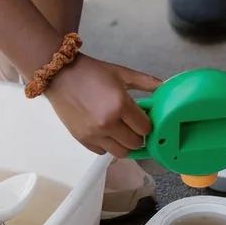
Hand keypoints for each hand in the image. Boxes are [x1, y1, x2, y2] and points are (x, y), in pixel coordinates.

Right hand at [46, 55, 161, 157]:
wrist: (60, 75)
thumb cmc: (92, 72)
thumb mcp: (121, 73)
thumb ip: (145, 82)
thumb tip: (165, 86)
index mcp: (120, 105)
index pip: (145, 128)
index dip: (147, 124)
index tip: (143, 118)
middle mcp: (108, 123)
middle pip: (135, 143)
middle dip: (138, 135)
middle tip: (133, 124)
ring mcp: (94, 134)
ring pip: (121, 153)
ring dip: (124, 143)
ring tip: (121, 130)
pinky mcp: (82, 140)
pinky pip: (103, 151)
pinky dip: (107, 145)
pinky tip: (106, 131)